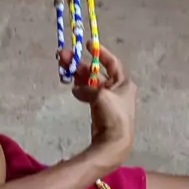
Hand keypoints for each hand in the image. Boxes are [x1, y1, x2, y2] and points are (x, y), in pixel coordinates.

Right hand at [61, 44, 137, 169]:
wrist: (113, 143)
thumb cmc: (113, 116)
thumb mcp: (100, 95)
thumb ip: (87, 88)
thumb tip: (77, 89)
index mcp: (124, 83)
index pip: (112, 62)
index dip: (100, 53)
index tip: (88, 45)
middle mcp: (118, 90)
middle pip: (97, 72)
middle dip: (81, 65)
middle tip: (64, 58)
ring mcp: (109, 101)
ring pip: (92, 84)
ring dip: (79, 77)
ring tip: (64, 69)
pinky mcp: (101, 112)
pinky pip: (90, 96)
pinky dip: (82, 92)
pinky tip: (74, 90)